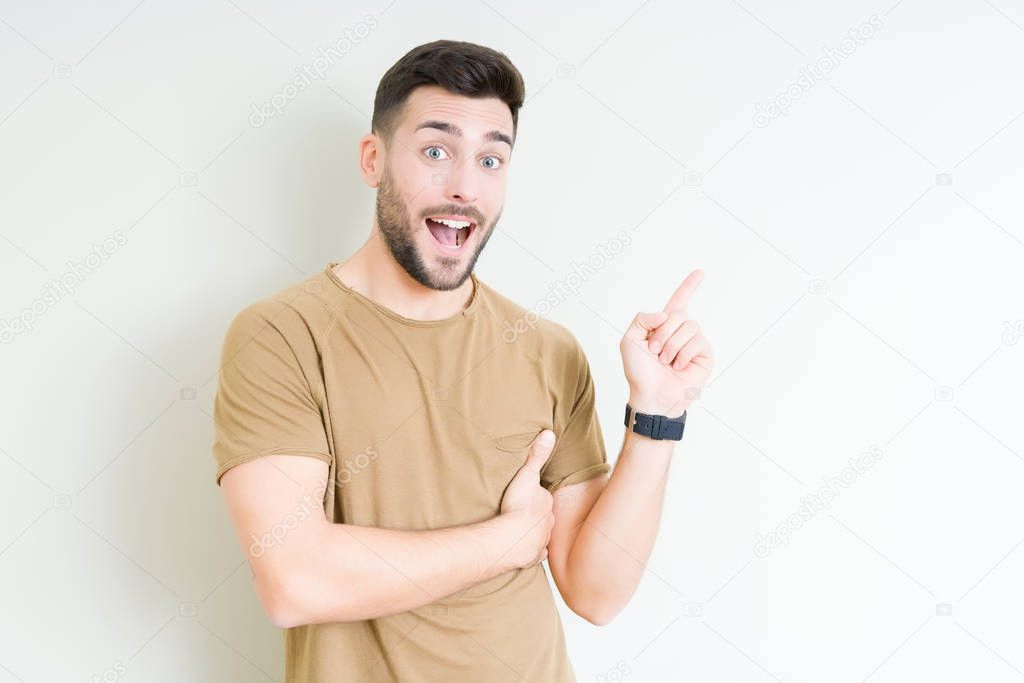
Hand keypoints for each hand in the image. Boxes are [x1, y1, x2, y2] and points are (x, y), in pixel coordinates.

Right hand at [497, 430, 556, 568]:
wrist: (510, 539)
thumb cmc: (518, 507)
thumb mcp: (526, 475)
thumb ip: (537, 456)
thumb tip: (549, 433)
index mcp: (547, 504)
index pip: (545, 497)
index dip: (538, 495)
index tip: (530, 494)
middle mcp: (549, 523)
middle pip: (545, 516)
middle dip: (538, 514)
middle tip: (526, 512)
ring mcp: (542, 541)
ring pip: (542, 534)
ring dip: (535, 532)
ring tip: (523, 529)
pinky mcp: (533, 556)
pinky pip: (536, 553)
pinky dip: (532, 550)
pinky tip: (527, 548)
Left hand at [620, 269, 714, 415]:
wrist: (650, 396)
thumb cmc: (639, 371)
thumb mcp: (630, 340)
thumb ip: (641, 318)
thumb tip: (665, 314)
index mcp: (664, 326)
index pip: (679, 301)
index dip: (689, 286)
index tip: (700, 273)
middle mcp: (681, 331)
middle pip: (678, 314)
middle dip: (662, 332)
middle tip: (654, 351)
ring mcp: (694, 342)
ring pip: (689, 326)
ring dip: (671, 345)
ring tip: (665, 362)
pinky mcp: (704, 354)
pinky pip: (697, 341)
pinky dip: (682, 354)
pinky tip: (677, 366)